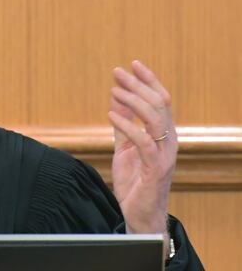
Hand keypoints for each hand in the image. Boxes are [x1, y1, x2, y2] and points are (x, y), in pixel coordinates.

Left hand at [108, 60, 176, 234]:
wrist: (139, 214)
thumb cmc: (135, 181)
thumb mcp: (124, 145)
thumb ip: (122, 122)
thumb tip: (116, 95)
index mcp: (163, 134)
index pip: (161, 100)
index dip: (149, 80)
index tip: (133, 64)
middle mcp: (168, 141)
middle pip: (159, 103)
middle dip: (139, 84)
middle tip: (118, 71)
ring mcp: (164, 154)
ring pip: (155, 118)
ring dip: (133, 100)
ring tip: (114, 89)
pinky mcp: (155, 168)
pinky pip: (143, 141)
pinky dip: (127, 125)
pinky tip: (110, 115)